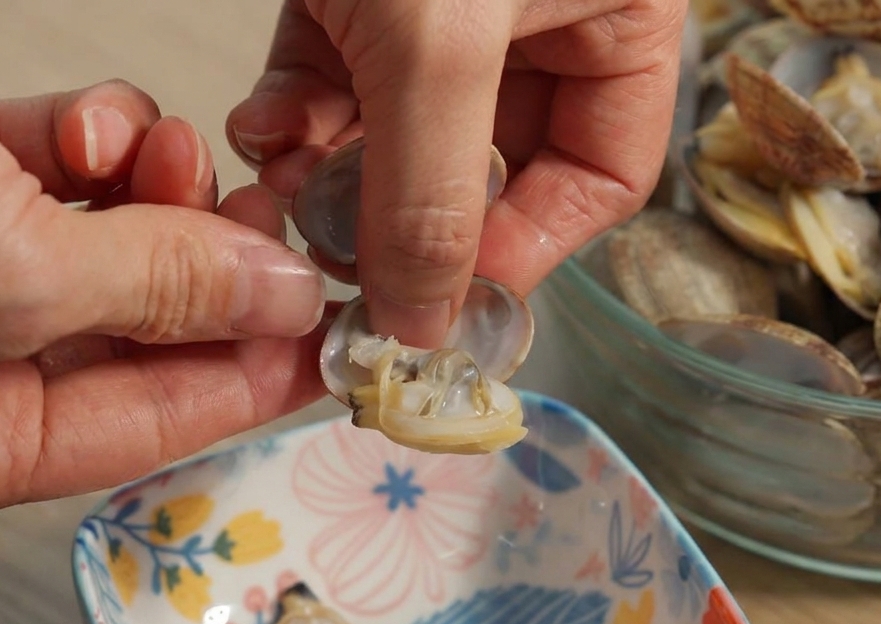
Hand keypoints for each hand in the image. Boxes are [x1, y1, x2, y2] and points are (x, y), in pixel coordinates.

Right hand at [0, 75, 328, 524]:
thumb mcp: (14, 278)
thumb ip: (158, 288)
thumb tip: (278, 301)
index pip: (160, 420)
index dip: (258, 378)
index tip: (332, 338)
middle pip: (144, 332)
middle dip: (210, 271)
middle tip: (265, 225)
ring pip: (108, 246)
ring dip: (157, 196)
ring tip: (170, 156)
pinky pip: (54, 173)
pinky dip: (92, 141)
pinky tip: (94, 127)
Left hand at [226, 0, 687, 346]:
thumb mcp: (442, 44)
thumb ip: (434, 198)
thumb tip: (421, 334)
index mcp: (616, 21)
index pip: (596, 177)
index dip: (523, 248)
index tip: (442, 295)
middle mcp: (540, 24)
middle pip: (486, 174)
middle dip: (403, 215)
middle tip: (341, 246)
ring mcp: (450, 10)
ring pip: (400, 137)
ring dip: (336, 175)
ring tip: (288, 179)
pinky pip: (339, 79)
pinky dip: (296, 113)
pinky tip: (263, 125)